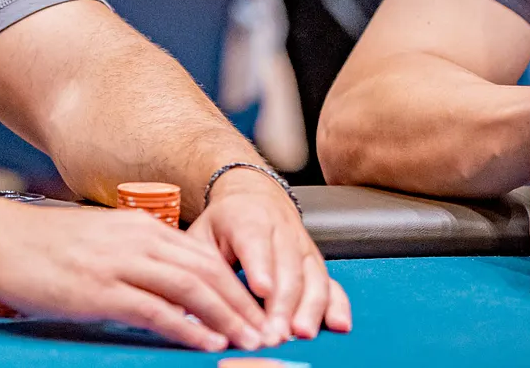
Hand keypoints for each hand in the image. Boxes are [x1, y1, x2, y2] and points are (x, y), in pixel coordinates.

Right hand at [0, 199, 270, 352]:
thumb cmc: (41, 245)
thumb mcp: (99, 243)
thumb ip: (135, 260)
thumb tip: (168, 292)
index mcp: (138, 226)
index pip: (203, 256)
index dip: (237, 285)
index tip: (259, 310)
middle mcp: (135, 239)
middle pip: (207, 271)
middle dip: (243, 303)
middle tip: (269, 331)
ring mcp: (118, 263)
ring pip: (190, 289)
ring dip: (226, 317)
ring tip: (250, 340)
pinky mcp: (99, 289)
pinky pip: (156, 310)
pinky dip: (188, 326)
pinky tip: (207, 341)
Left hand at [189, 169, 350, 342]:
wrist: (254, 194)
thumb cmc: (223, 222)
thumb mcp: (202, 234)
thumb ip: (200, 265)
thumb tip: (191, 302)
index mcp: (247, 219)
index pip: (255, 243)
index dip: (260, 267)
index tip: (262, 291)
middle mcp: (281, 231)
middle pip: (287, 269)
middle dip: (283, 304)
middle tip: (275, 333)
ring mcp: (303, 247)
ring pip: (313, 278)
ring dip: (309, 309)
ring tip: (301, 334)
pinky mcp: (316, 262)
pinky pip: (332, 283)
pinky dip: (337, 305)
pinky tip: (339, 325)